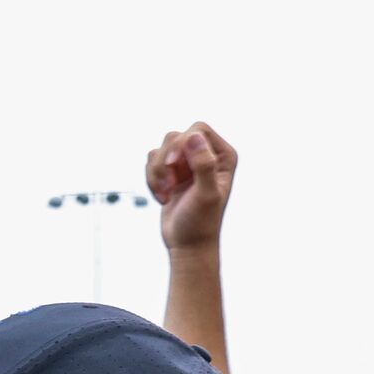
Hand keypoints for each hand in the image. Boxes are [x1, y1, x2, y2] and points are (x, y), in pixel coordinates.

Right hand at [146, 122, 236, 251]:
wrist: (188, 243)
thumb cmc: (201, 222)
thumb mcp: (206, 195)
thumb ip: (204, 164)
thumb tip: (194, 136)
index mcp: (223, 156)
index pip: (198, 129)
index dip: (181, 144)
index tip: (173, 165)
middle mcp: (207, 155)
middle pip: (176, 136)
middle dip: (165, 161)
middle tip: (168, 184)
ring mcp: (188, 163)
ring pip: (160, 149)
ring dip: (155, 172)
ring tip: (164, 193)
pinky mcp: (171, 172)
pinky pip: (151, 161)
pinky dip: (151, 179)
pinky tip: (162, 196)